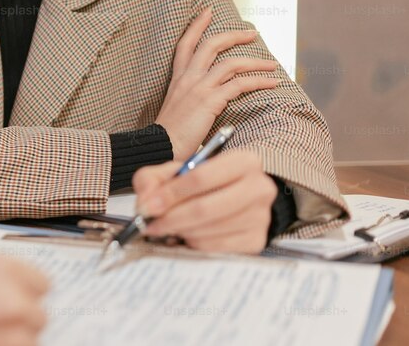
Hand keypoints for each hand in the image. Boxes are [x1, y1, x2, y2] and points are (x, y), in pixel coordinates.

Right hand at [0, 256, 48, 345]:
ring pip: (28, 342)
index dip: (25, 292)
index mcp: (0, 268)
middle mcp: (15, 299)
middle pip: (38, 314)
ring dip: (9, 342)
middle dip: (18, 322)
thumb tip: (13, 291)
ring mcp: (15, 336)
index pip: (41, 282)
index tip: (15, 301)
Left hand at [132, 149, 276, 252]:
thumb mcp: (175, 171)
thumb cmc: (203, 183)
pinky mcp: (256, 240)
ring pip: (208, 230)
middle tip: (150, 224)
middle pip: (205, 208)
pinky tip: (186, 235)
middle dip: (171, 218)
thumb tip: (147, 203)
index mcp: (243, 161)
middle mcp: (259, 187)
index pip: (200, 177)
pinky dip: (194, 243)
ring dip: (180, 231)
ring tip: (167, 227)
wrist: (235, 199)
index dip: (170, 193)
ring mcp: (261, 216)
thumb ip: (152, 179)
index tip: (148, 206)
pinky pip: (216, 247)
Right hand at [156, 7, 279, 158]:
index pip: (185, 44)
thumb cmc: (168, 136)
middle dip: (233, 35)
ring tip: (272, 63)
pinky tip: (272, 83)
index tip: (208, 11)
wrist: (160, 147)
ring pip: (231, 63)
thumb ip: (191, 99)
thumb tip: (210, 101)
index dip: (197, 25)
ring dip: (255, 61)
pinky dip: (260, 81)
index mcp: (177, 79)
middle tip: (252, 33)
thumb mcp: (177, 110)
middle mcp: (187, 78)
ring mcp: (198, 87)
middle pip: (211, 45)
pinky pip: (240, 84)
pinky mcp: (210, 100)